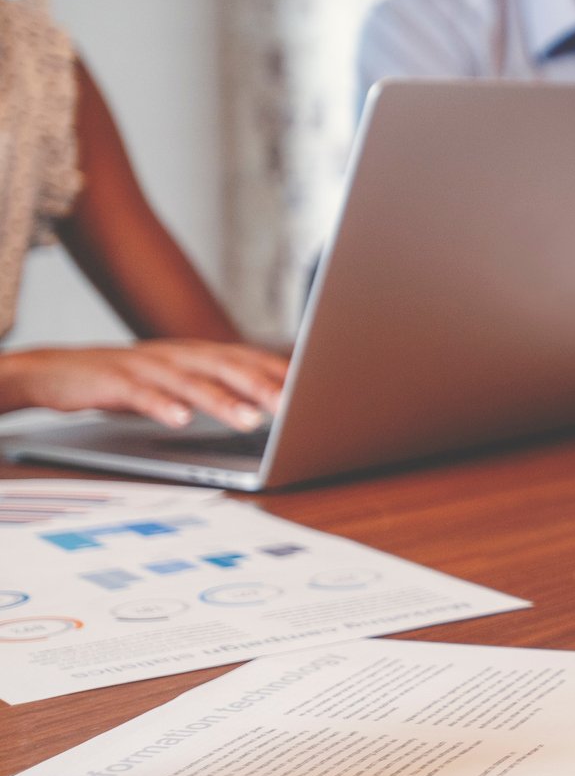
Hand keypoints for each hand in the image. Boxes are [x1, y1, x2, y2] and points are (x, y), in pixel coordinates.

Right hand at [0, 340, 286, 428]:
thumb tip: (270, 403)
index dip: (281, 372)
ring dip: (223, 401)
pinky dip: (162, 406)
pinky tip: (181, 421)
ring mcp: (146, 367)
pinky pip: (141, 394)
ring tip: (251, 419)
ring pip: (190, 382)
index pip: (248, 359)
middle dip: (263, 386)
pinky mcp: (114, 382)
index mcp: (197, 354)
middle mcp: (177, 355)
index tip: (316, 388)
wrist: (58, 370)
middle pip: (227, 367)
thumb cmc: (129, 379)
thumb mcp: (179, 381)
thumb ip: (220, 388)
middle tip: (294, 406)